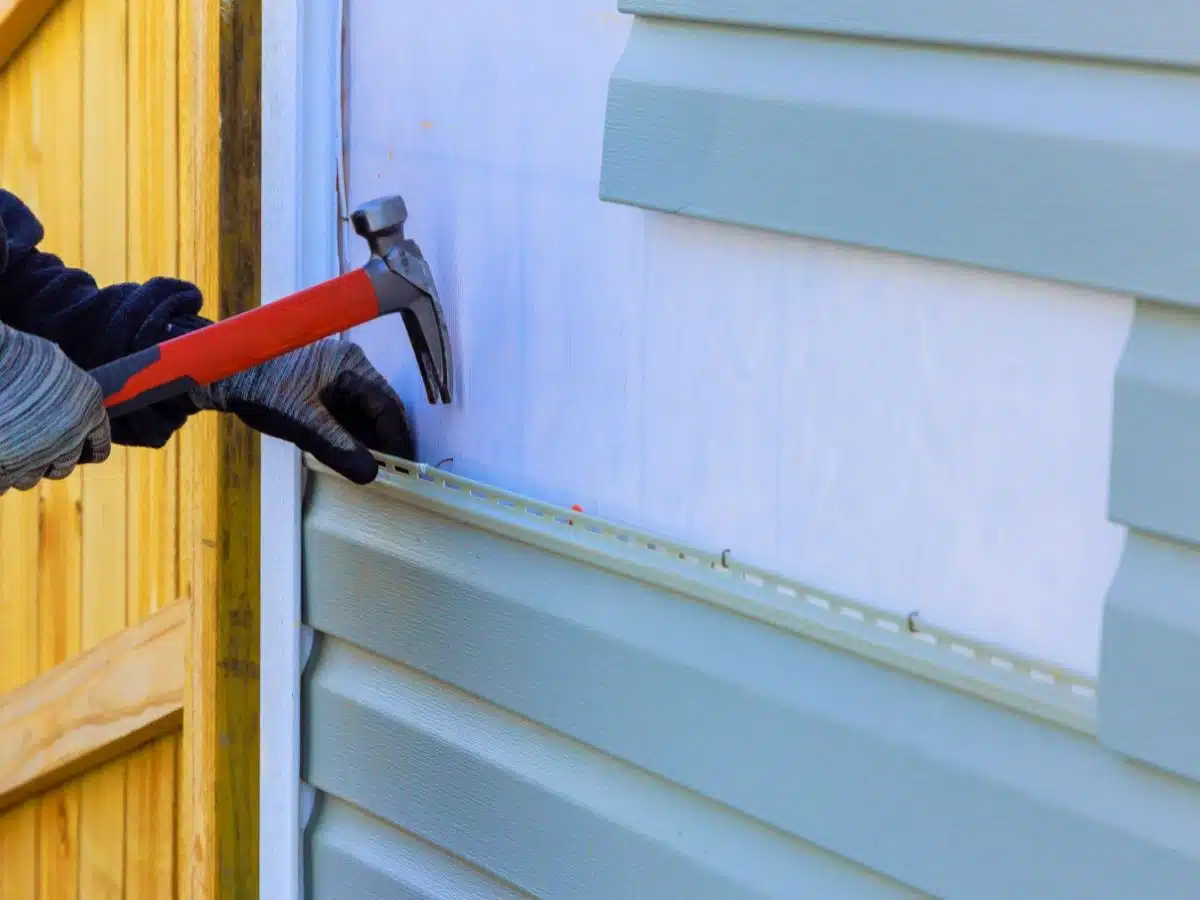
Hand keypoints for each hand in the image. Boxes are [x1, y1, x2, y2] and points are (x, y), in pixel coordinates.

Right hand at [0, 322, 110, 492]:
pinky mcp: (4, 468)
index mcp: (89, 411)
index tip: (81, 451)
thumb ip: (65, 392)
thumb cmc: (14, 354)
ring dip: (20, 467)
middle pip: (63, 466)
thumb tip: (64, 403)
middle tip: (33, 447)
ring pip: (29, 478)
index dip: (88, 448)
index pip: (99, 445)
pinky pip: (2, 482)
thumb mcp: (52, 365)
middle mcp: (68, 439)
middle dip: (50, 460)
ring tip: (8, 448)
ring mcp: (34, 457)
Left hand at [193, 338, 413, 483]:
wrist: (220, 376)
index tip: (396, 468)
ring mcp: (336, 378)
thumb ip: (337, 448)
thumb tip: (370, 474)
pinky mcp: (322, 389)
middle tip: (380, 472)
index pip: (388, 406)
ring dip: (363, 441)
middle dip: (380, 442)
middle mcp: (350, 367)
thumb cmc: (259, 387)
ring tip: (359, 467)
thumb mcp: (301, 421)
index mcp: (351, 365)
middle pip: (379, 410)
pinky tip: (341, 454)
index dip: (395, 439)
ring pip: (363, 415)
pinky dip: (346, 436)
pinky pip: (346, 415)